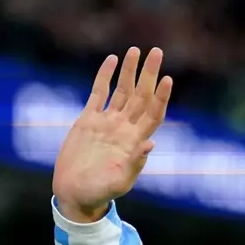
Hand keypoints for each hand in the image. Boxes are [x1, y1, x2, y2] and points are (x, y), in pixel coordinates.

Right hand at [52, 47, 172, 222]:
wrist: (76, 194)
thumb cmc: (100, 193)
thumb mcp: (119, 182)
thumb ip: (134, 164)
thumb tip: (150, 144)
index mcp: (134, 142)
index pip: (153, 113)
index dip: (161, 97)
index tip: (168, 79)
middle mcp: (123, 128)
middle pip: (140, 96)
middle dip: (149, 74)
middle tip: (157, 52)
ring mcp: (106, 122)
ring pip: (121, 90)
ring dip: (129, 71)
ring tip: (135, 50)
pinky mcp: (87, 120)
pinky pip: (98, 92)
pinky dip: (105, 76)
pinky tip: (111, 60)